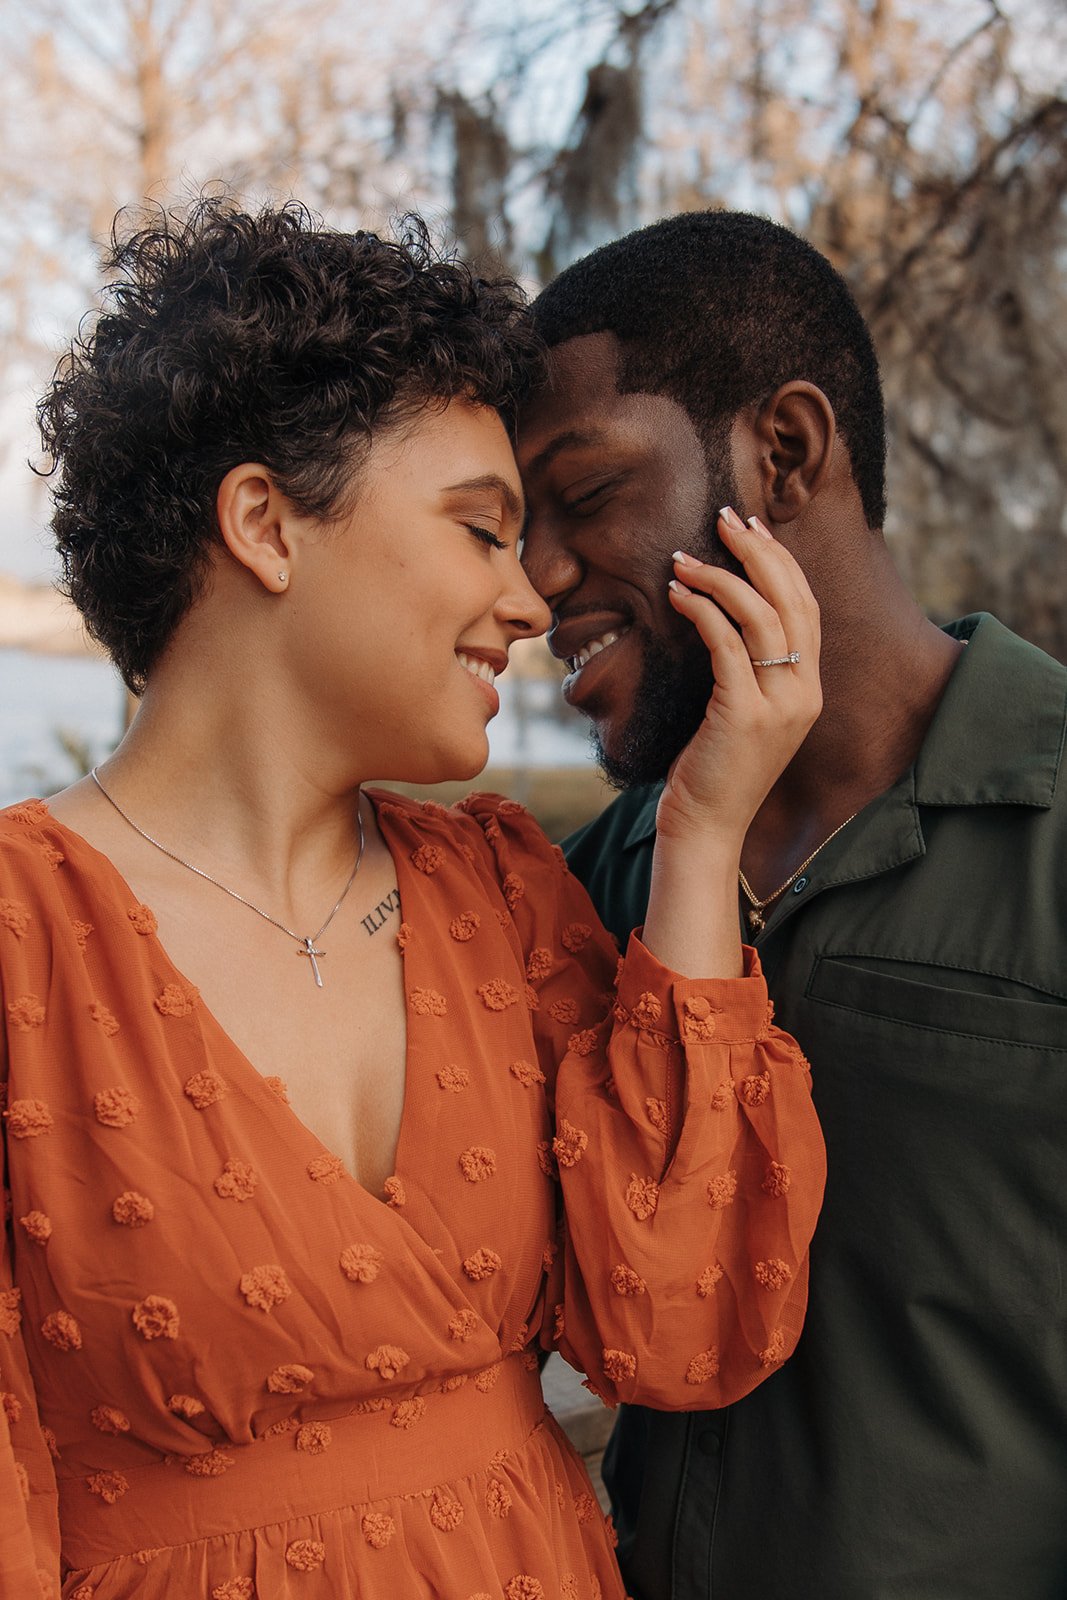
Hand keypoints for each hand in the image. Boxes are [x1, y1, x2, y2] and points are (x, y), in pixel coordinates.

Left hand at [655, 508, 821, 847]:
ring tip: (683, 557)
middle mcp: (804, 691)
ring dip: (721, 576)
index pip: (806, 607)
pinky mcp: (746, 714)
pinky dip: (702, 610)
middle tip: (725, 516)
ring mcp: (780, 704)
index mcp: (810, 688)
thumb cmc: (715, 769)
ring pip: (761, 616)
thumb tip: (724, 618)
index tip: (753, 528)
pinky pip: (726, 644)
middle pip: (791, 600)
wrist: (708, 826)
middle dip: (758, 551)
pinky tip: (676, 593)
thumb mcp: (743, 712)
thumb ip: (749, 670)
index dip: (782, 562)